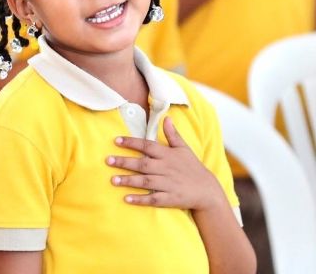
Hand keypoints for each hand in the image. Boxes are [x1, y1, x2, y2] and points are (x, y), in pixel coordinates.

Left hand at [106, 117, 226, 211]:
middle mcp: (166, 168)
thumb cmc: (192, 168)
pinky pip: (153, 199)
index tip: (116, 140)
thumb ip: (172, 134)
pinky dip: (141, 199)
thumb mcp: (184, 149)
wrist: (207, 191)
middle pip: (143, 164)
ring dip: (129, 181)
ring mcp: (168, 184)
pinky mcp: (170, 199)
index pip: (147, 146)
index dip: (132, 143)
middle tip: (108, 161)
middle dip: (125, 162)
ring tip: (113, 180)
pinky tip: (127, 198)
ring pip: (146, 181)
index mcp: (168, 155)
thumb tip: (167, 117)